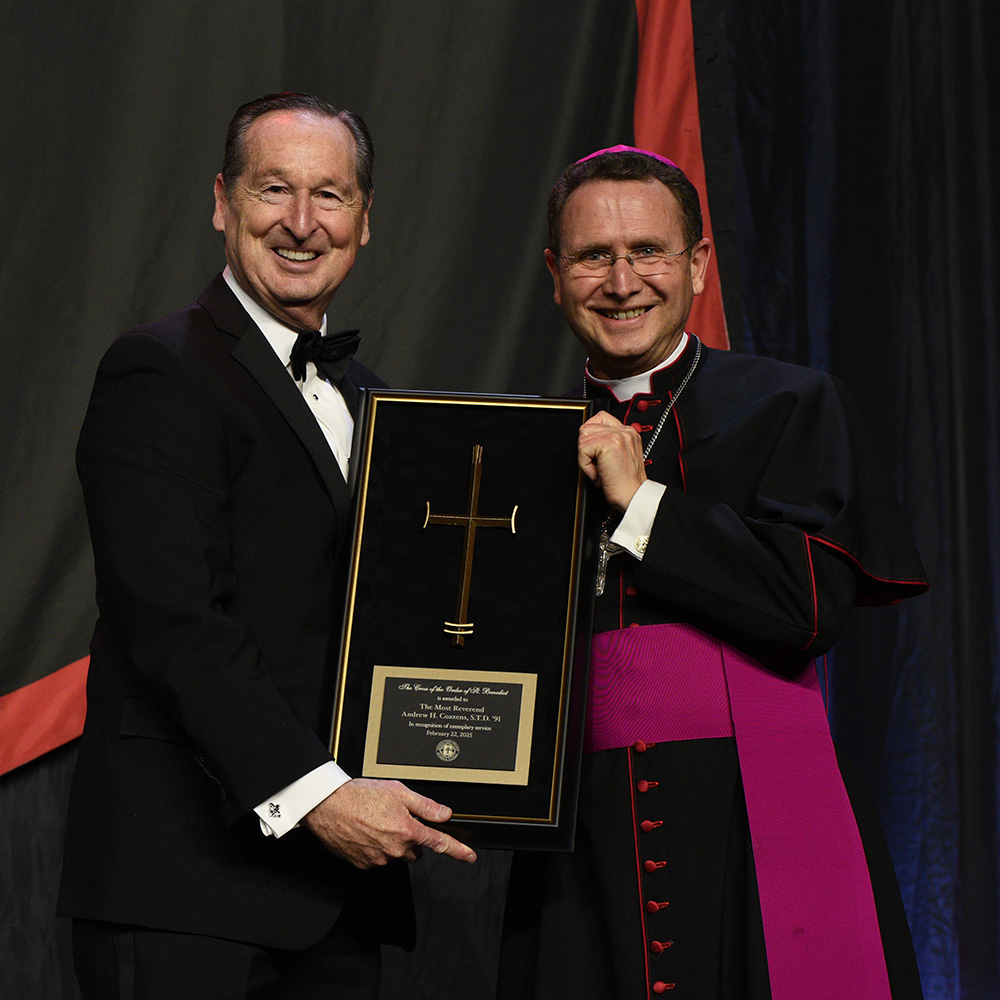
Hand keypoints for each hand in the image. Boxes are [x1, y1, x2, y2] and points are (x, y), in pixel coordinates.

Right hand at [303, 777, 476, 869]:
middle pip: (415, 850)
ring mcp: (379, 859)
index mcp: (407, 829)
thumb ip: (425, 805)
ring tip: (376, 823)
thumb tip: (445, 813)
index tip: (469, 856)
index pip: (439, 842)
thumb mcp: (398, 791)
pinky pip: (377, 859)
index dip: (457, 850)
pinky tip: (365, 833)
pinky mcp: (363, 865)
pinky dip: (375, 848)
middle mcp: (395, 848)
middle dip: (411, 838)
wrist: (328, 805)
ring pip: (396, 854)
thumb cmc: (359, 795)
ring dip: (392, 842)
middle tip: (395, 820)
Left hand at [578, 410, 646, 510]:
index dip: (591, 436)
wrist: (634, 496)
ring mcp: (618, 435)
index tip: (594, 453)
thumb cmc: (625, 483)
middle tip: (598, 466)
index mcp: (628, 432)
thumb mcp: (620, 457)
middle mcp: (625, 430)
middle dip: (586, 448)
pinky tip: (599, 474)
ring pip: (583, 438)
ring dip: (586, 459)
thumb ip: (608, 444)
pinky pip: (583, 449)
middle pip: (587, 427)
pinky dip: (586, 466)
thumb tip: (588, 439)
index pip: (600, 418)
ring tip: (600, 471)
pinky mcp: (609, 443)